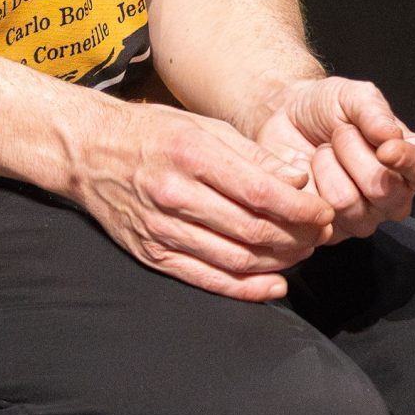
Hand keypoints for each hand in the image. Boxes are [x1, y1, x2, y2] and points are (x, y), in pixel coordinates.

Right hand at [68, 96, 336, 300]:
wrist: (89, 152)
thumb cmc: (153, 133)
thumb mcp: (204, 126)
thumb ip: (252, 155)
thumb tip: (298, 178)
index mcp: (193, 156)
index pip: (262, 193)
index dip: (302, 208)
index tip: (324, 211)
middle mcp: (176, 196)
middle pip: (253, 229)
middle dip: (297, 236)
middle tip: (321, 234)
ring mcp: (162, 230)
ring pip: (235, 258)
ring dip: (279, 262)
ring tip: (302, 252)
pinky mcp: (153, 254)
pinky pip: (207, 279)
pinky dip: (245, 288)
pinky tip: (274, 285)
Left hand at [249, 76, 414, 241]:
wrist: (282, 118)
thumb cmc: (326, 108)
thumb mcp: (352, 96)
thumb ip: (375, 111)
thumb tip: (392, 136)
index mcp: (410, 160)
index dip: (410, 162)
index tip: (386, 148)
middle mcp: (393, 196)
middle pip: (384, 190)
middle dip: (353, 152)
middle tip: (339, 134)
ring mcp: (362, 218)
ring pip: (348, 203)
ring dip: (327, 166)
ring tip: (323, 152)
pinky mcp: (329, 232)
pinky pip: (318, 214)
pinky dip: (306, 184)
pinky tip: (306, 172)